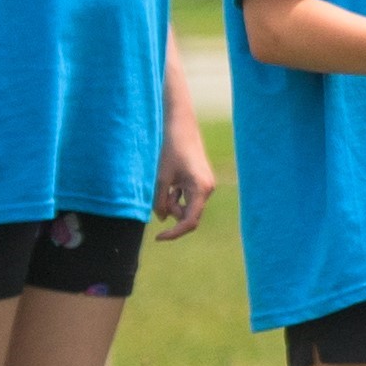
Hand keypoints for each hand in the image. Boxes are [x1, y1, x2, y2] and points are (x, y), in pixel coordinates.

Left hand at [154, 123, 215, 238]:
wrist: (181, 128)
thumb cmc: (171, 150)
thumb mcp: (161, 178)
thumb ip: (160, 201)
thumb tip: (163, 219)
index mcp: (200, 190)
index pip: (189, 221)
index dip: (174, 233)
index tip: (158, 238)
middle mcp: (206, 190)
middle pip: (188, 215)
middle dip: (172, 211)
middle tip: (160, 195)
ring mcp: (205, 186)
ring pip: (187, 206)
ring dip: (172, 202)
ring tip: (165, 184)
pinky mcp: (200, 182)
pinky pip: (188, 198)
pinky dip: (176, 196)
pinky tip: (171, 182)